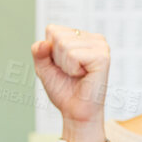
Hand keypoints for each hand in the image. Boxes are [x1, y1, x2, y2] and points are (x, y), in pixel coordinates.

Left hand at [32, 25, 109, 141]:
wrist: (75, 111)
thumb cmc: (64, 90)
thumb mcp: (43, 67)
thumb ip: (38, 52)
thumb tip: (45, 43)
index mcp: (82, 36)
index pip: (52, 30)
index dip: (50, 51)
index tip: (62, 65)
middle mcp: (93, 38)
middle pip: (57, 36)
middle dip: (57, 58)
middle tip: (71, 72)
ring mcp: (100, 46)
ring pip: (64, 45)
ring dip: (65, 65)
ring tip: (77, 74)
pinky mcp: (102, 57)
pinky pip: (73, 55)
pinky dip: (72, 69)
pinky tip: (83, 76)